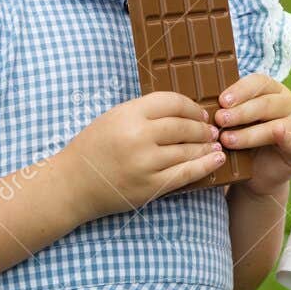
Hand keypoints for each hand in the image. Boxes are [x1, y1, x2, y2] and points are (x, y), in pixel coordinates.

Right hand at [59, 92, 224, 220]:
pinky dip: (206, 166)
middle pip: (184, 126)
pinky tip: (217, 159)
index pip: (172, 102)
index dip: (193, 106)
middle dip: (203, 127)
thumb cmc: (94, 147)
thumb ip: (146, 111)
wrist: (72, 184)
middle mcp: (138, 137)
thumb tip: (186, 111)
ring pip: (188, 150)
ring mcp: (145, 164)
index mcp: (129, 115)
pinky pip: (186, 174)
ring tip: (216, 143)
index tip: (201, 112)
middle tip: (212, 129)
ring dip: (207, 146)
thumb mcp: (115, 117)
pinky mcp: (149, 187)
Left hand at [216, 73, 290, 194]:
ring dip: (250, 132)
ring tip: (227, 140)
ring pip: (275, 123)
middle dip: (240, 112)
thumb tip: (203, 102)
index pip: (258, 82)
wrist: (258, 176)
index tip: (221, 101)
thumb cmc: (243, 143)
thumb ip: (227, 110)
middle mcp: (290, 103)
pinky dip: (288, 137)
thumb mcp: (234, 123)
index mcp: (274, 91)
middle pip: (266, 102)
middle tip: (219, 120)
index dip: (240, 90)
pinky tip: (278, 134)